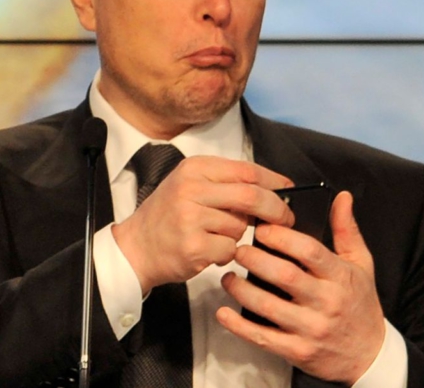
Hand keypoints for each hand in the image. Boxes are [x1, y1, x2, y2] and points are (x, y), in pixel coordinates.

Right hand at [112, 156, 294, 292]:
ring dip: (238, 236)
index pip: (246, 170)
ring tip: (214, 237)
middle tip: (286, 218)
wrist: (135, 247)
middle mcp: (191, 189)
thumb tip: (275, 188)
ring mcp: (190, 217)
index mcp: (194, 169)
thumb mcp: (191, 186)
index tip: (288, 190)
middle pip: (251, 196)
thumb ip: (226, 183)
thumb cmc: (169, 217)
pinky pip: (230, 249)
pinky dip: (226, 254)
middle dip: (275, 209)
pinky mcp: (193, 246)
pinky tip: (208, 251)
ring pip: (241, 226)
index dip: (273, 181)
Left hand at [216, 191, 384, 383]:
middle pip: (285, 276)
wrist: (369, 354)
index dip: (282, 238)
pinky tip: (223, 312)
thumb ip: (346, 230)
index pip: (310, 252)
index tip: (261, 228)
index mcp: (340, 277)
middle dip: (255, 260)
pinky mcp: (297, 351)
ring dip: (242, 290)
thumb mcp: (361, 264)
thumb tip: (342, 196)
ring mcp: (311, 329)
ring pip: (269, 307)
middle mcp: (326, 303)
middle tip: (237, 250)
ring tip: (228, 275)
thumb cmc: (360, 304)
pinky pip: (263, 338)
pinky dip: (239, 326)